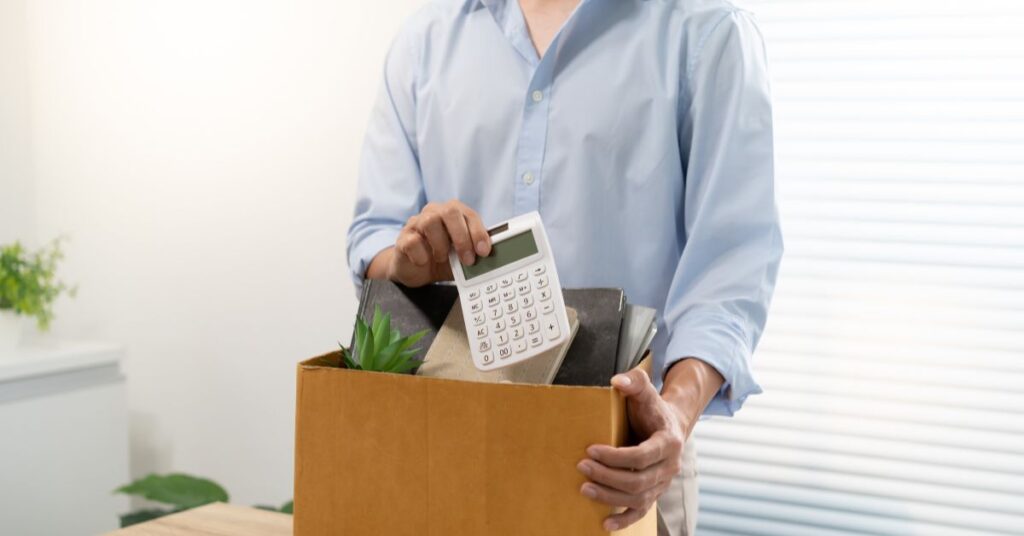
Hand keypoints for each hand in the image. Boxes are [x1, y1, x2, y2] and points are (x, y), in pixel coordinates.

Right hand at [369, 200, 491, 287]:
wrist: (416, 271)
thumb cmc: (442, 259)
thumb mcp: (462, 257)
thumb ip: (474, 254)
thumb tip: (490, 259)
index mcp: (453, 214)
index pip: (469, 214)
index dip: (478, 232)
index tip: (483, 251)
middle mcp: (435, 213)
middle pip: (450, 211)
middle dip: (462, 237)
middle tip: (467, 259)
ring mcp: (416, 223)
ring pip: (430, 221)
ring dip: (441, 244)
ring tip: (442, 258)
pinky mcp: (403, 238)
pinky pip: (412, 241)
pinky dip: (422, 254)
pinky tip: (424, 261)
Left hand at [577, 368, 687, 531]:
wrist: (668, 424)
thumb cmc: (651, 409)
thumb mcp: (645, 391)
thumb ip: (635, 381)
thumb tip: (618, 381)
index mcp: (669, 442)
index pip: (641, 456)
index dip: (615, 456)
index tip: (591, 449)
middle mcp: (669, 466)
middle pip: (637, 481)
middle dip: (607, 476)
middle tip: (582, 466)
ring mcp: (662, 483)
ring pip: (637, 499)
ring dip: (609, 497)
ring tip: (585, 488)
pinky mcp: (654, 493)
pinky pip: (641, 512)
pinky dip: (624, 520)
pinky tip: (605, 524)